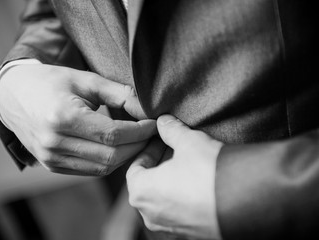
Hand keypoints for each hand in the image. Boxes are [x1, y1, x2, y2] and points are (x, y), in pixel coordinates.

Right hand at [0, 64, 156, 174]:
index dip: (140, 131)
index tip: (155, 123)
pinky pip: (91, 171)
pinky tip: (120, 148)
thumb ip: (119, 94)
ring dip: (127, 157)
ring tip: (140, 141)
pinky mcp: (52, 166)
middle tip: (153, 134)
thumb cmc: (52, 82)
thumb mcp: (85, 79)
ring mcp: (51, 158)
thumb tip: (147, 110)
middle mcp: (54, 143)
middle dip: (138, 146)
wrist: (15, 96)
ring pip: (103, 167)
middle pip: (111, 156)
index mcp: (62, 117)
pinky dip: (110, 162)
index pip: (113, 134)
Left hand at [126, 115, 222, 238]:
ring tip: (189, 162)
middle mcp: (151, 215)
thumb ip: (171, 130)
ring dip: (171, 179)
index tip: (159, 140)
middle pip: (148, 183)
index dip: (147, 150)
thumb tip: (164, 121)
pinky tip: (199, 181)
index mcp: (141, 193)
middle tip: (174, 147)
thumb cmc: (208, 171)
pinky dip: (182, 195)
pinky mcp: (190, 234)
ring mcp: (170, 228)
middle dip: (160, 163)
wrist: (247, 202)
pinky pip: (179, 210)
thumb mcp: (188, 142)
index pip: (134, 168)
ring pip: (163, 198)